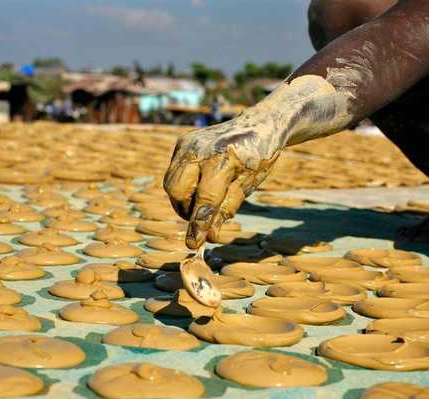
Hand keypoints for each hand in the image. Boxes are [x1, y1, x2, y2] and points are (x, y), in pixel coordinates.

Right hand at [163, 116, 281, 248]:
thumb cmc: (256, 158)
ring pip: (171, 183)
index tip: (193, 244)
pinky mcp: (182, 142)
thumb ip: (227, 209)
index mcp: (224, 159)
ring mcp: (188, 143)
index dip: (198, 224)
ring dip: (183, 200)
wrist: (258, 124)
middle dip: (186, 210)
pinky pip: (174, 172)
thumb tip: (209, 237)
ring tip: (203, 202)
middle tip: (202, 218)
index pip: (205, 199)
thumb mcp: (248, 186)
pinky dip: (184, 185)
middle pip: (177, 191)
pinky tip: (201, 184)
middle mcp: (200, 148)